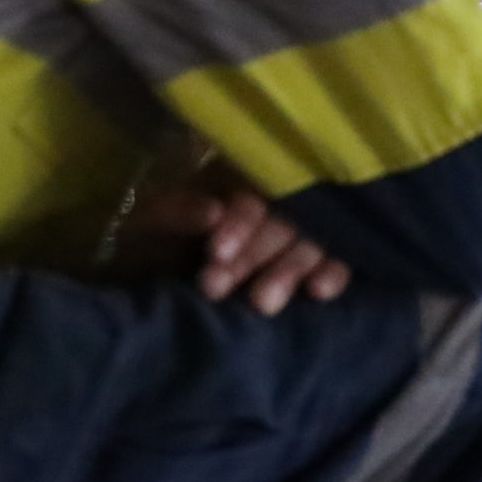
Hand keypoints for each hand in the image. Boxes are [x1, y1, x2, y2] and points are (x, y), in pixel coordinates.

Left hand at [127, 183, 349, 314]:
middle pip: (284, 220)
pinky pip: (336, 261)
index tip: (216, 252)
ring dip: (288, 272)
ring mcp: (298, 229)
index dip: (241, 221)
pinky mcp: (315, 262)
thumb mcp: (145, 223)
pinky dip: (332, 274)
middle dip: (254, 256)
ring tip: (261, 304)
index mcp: (236, 178)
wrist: (146, 281)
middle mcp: (274, 197)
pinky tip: (319, 291)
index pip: (253, 193)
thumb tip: (213, 211)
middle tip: (218, 287)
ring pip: (310, 241)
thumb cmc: (149, 244)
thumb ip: (173, 212)